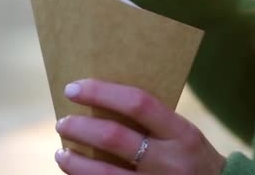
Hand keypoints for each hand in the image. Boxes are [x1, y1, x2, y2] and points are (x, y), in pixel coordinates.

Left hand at [54, 79, 225, 174]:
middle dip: (80, 128)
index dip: (101, 92)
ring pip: (104, 174)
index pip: (137, 103)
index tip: (73, 88)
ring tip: (61, 153)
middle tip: (62, 122)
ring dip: (75, 163)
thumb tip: (101, 103)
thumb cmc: (194, 158)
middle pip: (114, 138)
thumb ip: (153, 122)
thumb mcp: (183, 134)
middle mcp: (170, 161)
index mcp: (181, 133)